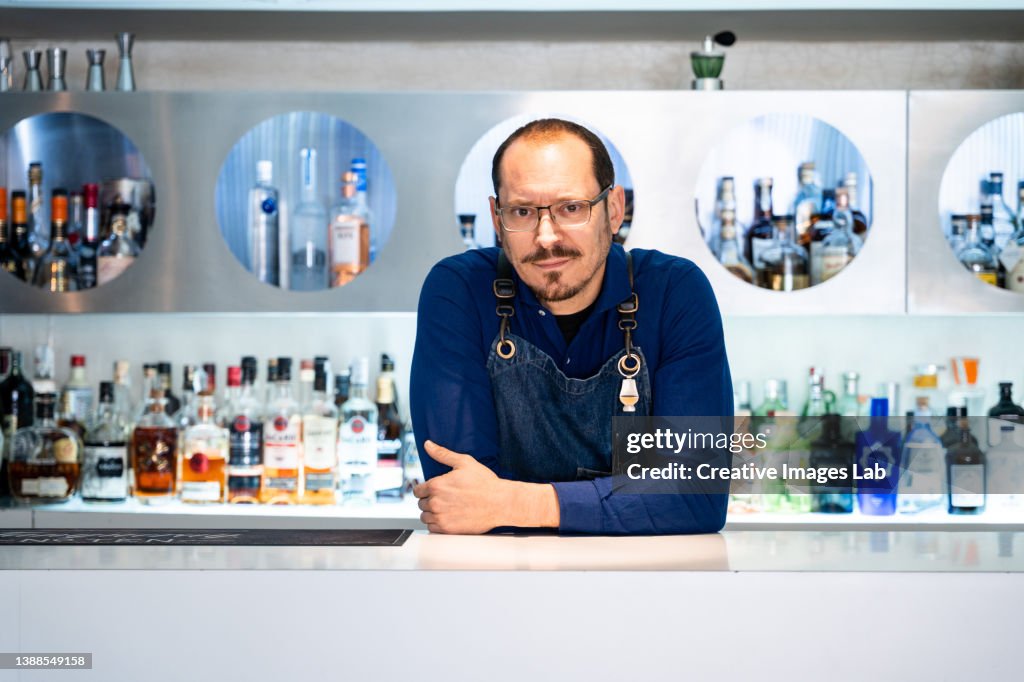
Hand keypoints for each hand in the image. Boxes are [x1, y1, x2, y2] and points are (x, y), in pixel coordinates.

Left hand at [413, 441, 559, 533]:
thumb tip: (428, 444)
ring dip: (432, 513)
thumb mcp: (464, 462)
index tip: (434, 490)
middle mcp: (436, 502)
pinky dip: (437, 524)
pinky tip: (448, 517)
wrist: (500, 503)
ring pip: (425, 517)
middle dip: (430, 500)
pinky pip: (432, 529)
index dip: (425, 489)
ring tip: (447, 508)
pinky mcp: (448, 530)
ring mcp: (441, 517)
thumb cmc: (485, 483)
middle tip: (445, 498)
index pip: (417, 490)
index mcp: (436, 485)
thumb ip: (442, 454)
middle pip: (421, 504)